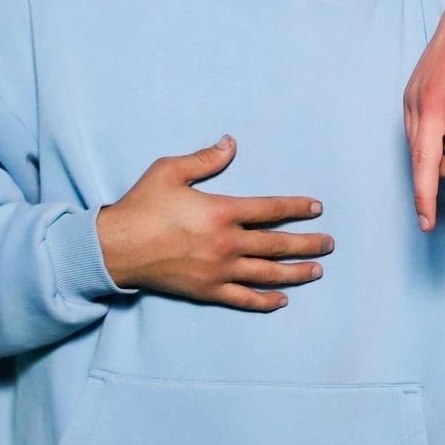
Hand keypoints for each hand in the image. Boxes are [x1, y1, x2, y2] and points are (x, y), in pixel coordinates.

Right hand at [95, 137, 330, 310]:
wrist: (115, 248)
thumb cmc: (141, 206)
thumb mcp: (170, 171)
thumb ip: (205, 158)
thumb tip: (231, 143)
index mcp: (222, 211)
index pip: (272, 210)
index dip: (297, 208)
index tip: (317, 208)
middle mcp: (227, 244)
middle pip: (278, 245)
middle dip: (308, 244)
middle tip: (329, 243)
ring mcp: (219, 271)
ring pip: (267, 274)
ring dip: (296, 273)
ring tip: (317, 271)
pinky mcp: (207, 291)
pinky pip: (243, 299)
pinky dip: (265, 301)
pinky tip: (282, 300)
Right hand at [405, 0, 444, 227]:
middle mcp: (432, 103)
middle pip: (424, 161)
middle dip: (425, 196)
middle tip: (427, 223)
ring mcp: (415, 100)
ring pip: (417, 149)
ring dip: (428, 171)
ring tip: (436, 194)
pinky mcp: (407, 97)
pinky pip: (414, 134)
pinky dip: (424, 149)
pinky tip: (436, 156)